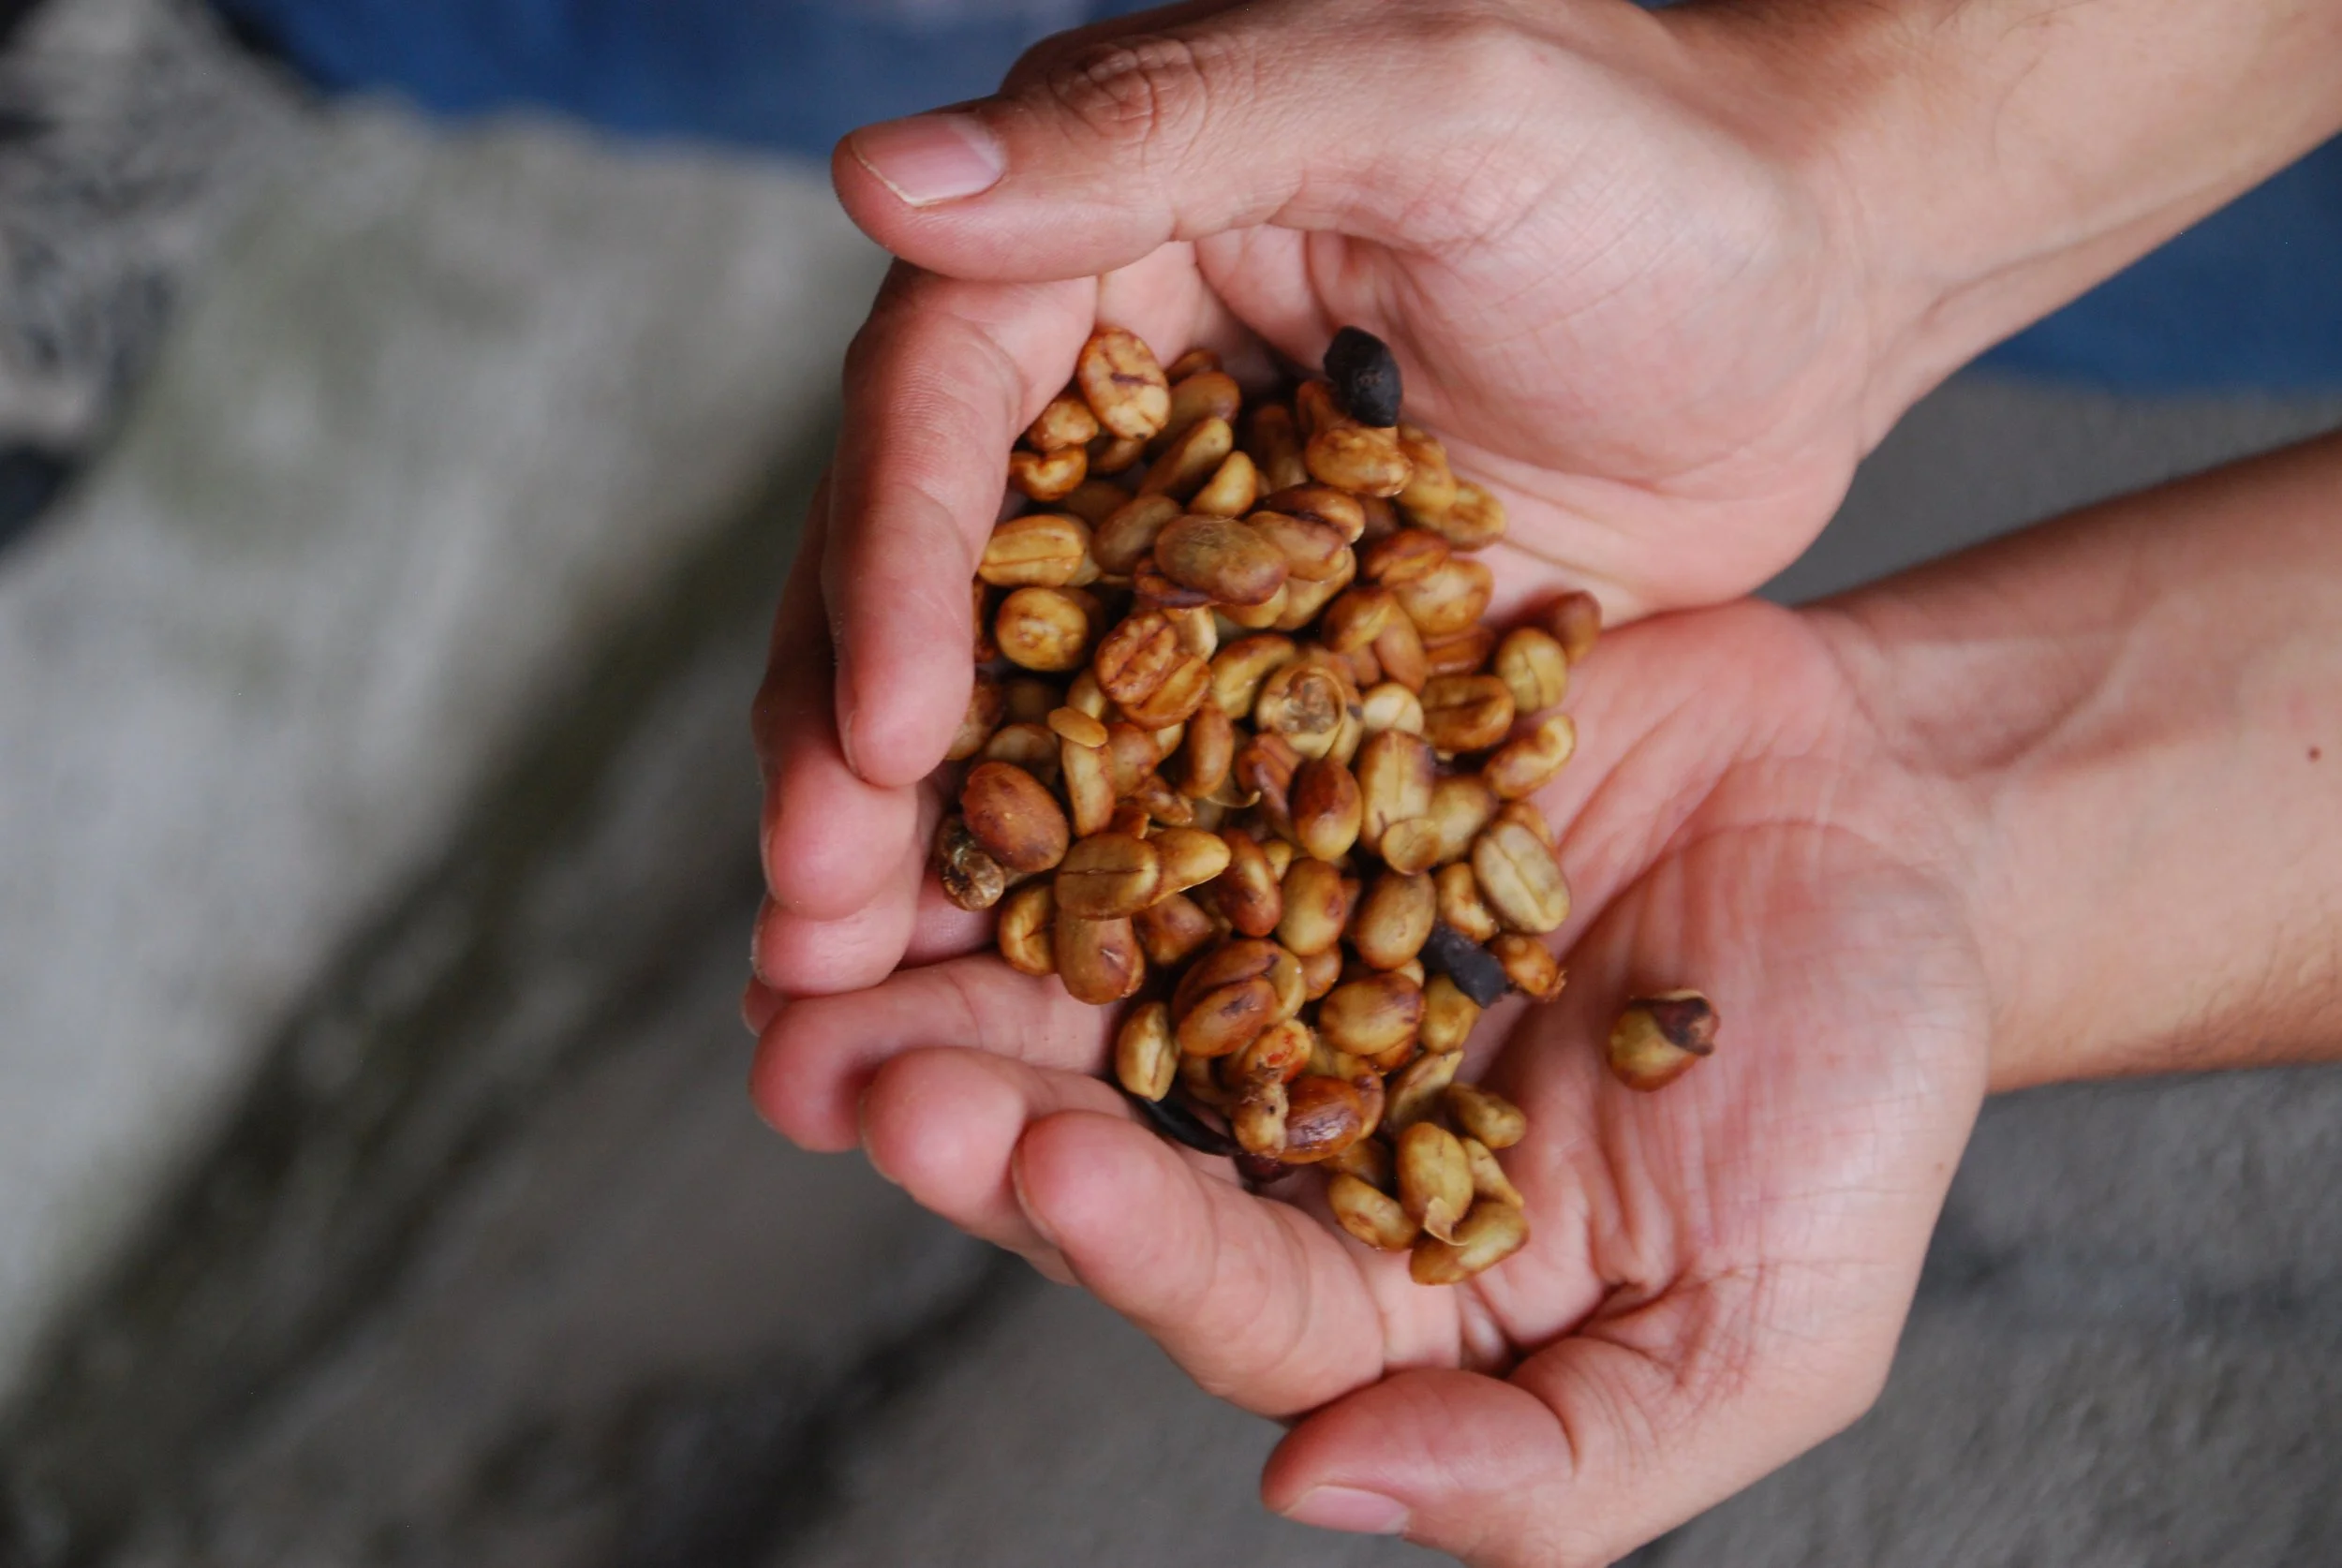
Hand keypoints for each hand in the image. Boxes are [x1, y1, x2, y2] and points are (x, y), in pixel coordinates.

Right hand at [750, 0, 1901, 998]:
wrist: (1826, 289)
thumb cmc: (1653, 159)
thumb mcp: (1429, 103)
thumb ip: (1164, 133)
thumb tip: (878, 176)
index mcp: (1099, 245)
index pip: (940, 412)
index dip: (885, 574)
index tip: (875, 744)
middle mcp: (1108, 410)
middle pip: (940, 588)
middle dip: (857, 754)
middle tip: (807, 924)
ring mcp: (1193, 555)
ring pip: (1026, 712)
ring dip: (942, 858)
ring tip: (851, 1013)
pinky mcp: (1283, 669)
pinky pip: (1163, 787)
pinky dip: (1094, 891)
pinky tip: (1035, 1010)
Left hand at [750, 596, 1994, 1564]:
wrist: (1899, 821)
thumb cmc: (1857, 1089)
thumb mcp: (1760, 1328)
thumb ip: (1555, 1467)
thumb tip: (1312, 1495)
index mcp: (1376, 1273)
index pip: (1223, 1284)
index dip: (1128, 1239)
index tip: (1046, 1173)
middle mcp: (1286, 1112)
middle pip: (1096, 1122)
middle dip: (966, 1100)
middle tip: (838, 1068)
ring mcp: (1267, 933)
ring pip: (1077, 953)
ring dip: (948, 948)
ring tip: (822, 925)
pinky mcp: (1273, 773)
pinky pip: (1145, 766)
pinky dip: (1047, 761)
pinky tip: (941, 745)